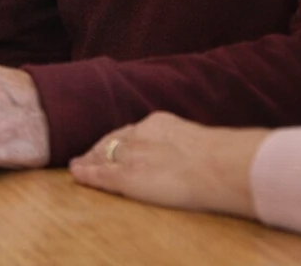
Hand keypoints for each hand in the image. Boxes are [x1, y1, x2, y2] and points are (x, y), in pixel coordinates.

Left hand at [68, 112, 267, 217]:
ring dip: (90, 159)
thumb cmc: (223, 159)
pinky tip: (76, 174)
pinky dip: (85, 173)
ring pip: (103, 153)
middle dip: (101, 146)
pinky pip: (100, 173)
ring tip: (79, 164)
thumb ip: (191, 143)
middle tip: (89, 153)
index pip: (134, 130)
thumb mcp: (202, 140)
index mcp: (162, 124)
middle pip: (114, 139)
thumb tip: (203, 153)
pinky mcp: (127, 176)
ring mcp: (132, 154)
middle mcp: (142, 134)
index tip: (116, 143)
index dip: (122, 138)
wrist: (218, 167)